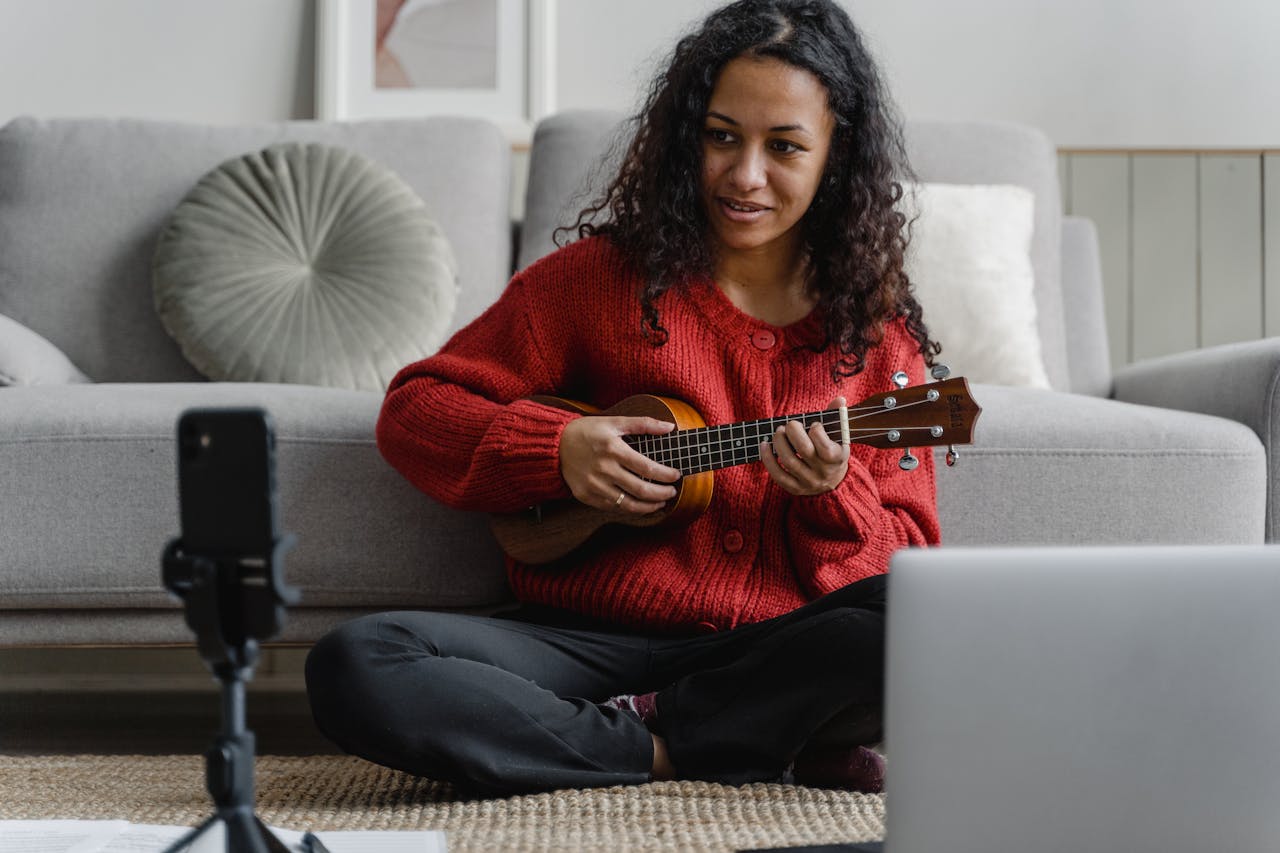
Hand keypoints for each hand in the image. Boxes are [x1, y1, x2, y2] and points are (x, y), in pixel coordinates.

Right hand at [559, 415, 681, 513]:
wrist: (555, 445)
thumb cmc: (587, 431)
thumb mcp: (614, 422)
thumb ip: (643, 424)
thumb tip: (669, 427)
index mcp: (613, 449)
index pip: (648, 468)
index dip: (666, 475)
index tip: (676, 475)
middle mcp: (604, 469)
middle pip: (642, 490)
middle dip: (662, 494)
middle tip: (672, 492)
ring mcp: (594, 485)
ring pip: (629, 504)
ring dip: (649, 506)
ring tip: (660, 502)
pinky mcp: (586, 496)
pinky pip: (613, 507)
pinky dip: (630, 509)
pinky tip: (639, 504)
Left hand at [759, 397, 849, 495]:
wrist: (833, 482)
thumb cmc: (833, 450)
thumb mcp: (839, 436)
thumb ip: (837, 416)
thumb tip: (839, 399)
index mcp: (837, 459)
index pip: (825, 446)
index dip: (816, 431)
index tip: (814, 425)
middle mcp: (823, 472)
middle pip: (804, 450)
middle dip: (793, 432)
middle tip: (790, 424)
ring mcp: (808, 482)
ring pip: (789, 461)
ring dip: (779, 442)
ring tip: (778, 431)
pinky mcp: (795, 488)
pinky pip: (778, 475)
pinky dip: (768, 459)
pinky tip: (764, 445)